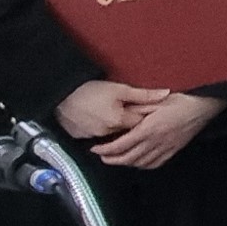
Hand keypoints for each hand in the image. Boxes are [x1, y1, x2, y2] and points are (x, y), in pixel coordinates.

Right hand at [55, 79, 172, 141]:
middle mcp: (107, 133)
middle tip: (125, 109)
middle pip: (126, 131)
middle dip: (129, 122)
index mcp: (119, 121)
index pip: (141, 124)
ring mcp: (93, 137)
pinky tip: (95, 117)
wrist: (59, 93)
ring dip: (113, 126)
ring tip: (108, 111)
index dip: (145, 117)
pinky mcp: (80, 137)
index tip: (147, 111)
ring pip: (110, 135)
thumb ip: (144, 94)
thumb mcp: (119, 88)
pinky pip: (95, 136)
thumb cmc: (89, 89)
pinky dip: (98, 128)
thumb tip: (166, 94)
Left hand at [90, 92, 223, 169]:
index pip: (121, 145)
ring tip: (117, 159)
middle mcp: (156, 142)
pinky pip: (155, 164)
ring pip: (140, 163)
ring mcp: (165, 148)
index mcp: (148, 129)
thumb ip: (137, 109)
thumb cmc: (180, 100)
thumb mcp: (155, 101)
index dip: (105, 149)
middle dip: (112, 160)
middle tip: (101, 156)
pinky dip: (143, 165)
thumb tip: (120, 115)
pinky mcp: (174, 150)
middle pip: (128, 158)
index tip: (95, 148)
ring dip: (126, 163)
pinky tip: (138, 162)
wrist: (203, 106)